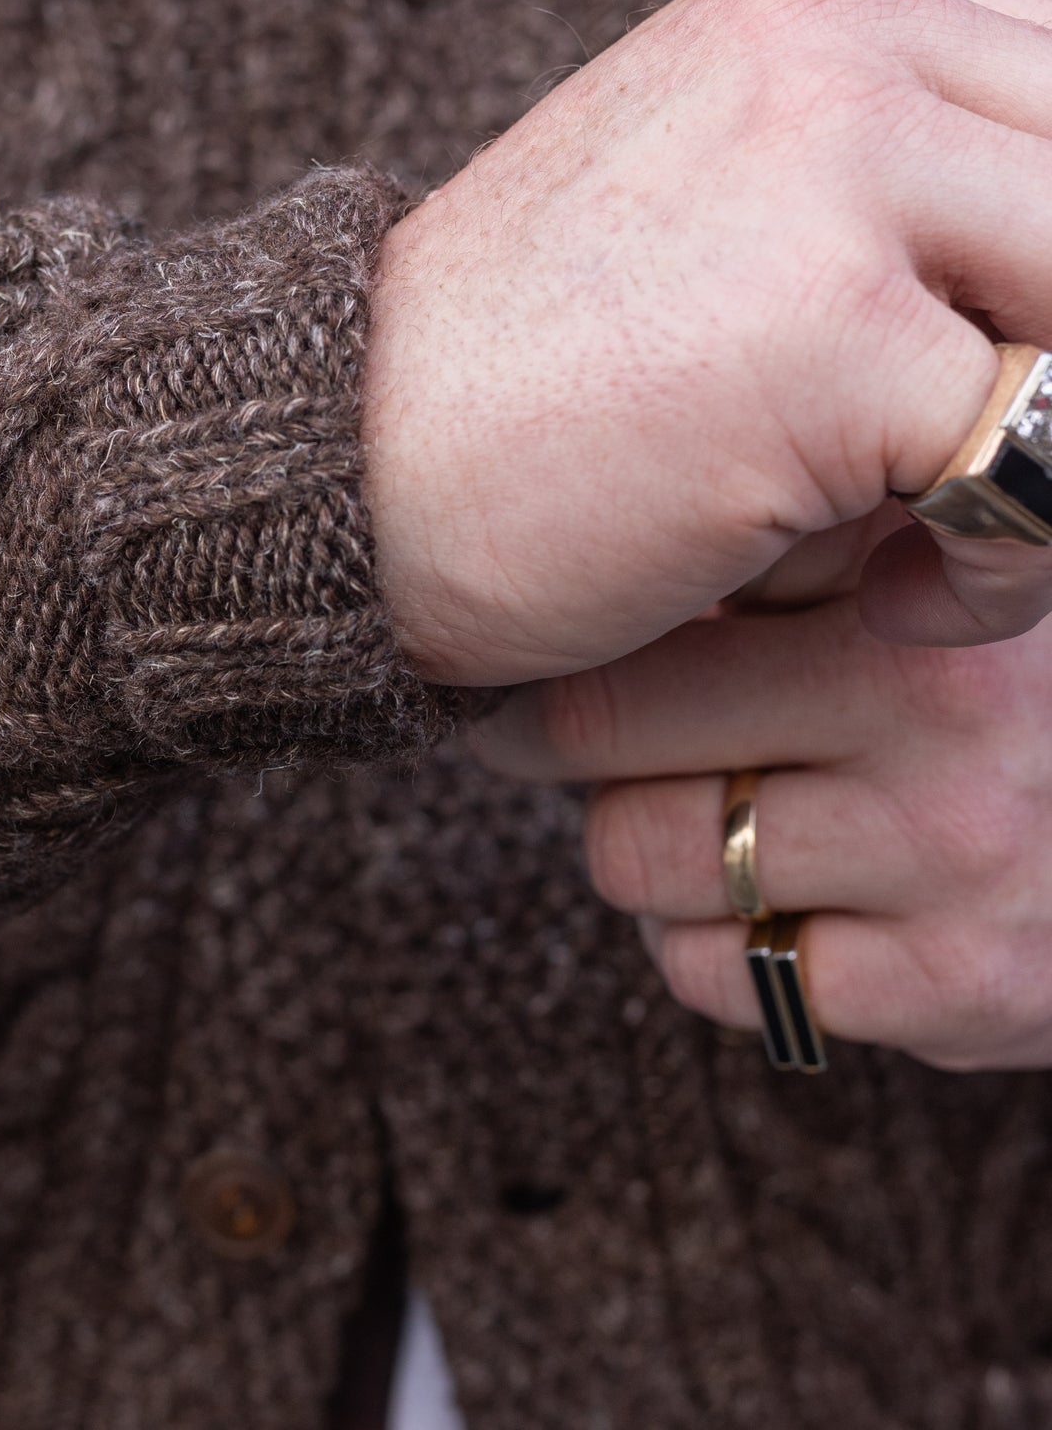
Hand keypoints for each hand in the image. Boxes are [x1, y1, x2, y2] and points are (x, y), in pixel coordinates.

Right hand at [363, 0, 1051, 686]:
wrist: (333, 475)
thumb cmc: (517, 384)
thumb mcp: (724, 220)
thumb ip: (905, 199)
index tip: (1016, 385)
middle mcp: (834, 37)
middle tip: (1011, 475)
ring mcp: (832, 169)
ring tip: (955, 538)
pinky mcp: (832, 332)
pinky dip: (1005, 562)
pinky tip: (892, 595)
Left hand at [471, 527, 1051, 1070]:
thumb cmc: (1016, 679)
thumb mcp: (928, 573)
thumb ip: (795, 547)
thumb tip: (601, 568)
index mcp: (907, 603)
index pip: (631, 625)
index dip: (563, 640)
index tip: (535, 641)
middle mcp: (941, 726)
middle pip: (598, 742)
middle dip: (575, 741)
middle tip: (593, 734)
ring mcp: (954, 867)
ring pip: (637, 862)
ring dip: (643, 841)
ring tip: (702, 808)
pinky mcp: (960, 991)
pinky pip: (721, 975)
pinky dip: (714, 942)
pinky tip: (772, 898)